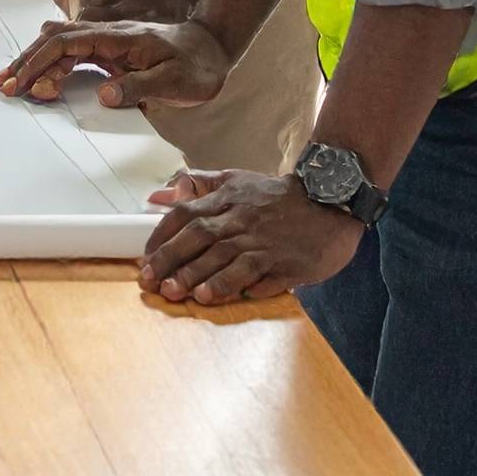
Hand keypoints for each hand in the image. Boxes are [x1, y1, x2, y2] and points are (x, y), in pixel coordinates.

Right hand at [0, 17, 231, 108]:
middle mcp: (107, 36)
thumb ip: (138, 87)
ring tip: (15, 83)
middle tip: (4, 85)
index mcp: (116, 38)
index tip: (22, 84)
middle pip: (55, 42)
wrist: (215, 48)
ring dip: (37, 64)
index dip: (40, 63)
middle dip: (27, 62)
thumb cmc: (198, 65)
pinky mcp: (112, 55)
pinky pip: (75, 57)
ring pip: (62, 48)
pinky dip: (54, 67)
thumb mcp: (174, 81)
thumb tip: (102, 95)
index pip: (66, 44)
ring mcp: (108, 44)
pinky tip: (45, 80)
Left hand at [139, 169, 363, 304]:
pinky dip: (236, 283)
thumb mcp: (236, 180)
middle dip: (172, 259)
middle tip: (152, 282)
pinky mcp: (285, 260)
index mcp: (226, 199)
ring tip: (179, 292)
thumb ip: (198, 185)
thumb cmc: (277, 196)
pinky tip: (218, 295)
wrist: (331, 200)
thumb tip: (156, 194)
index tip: (145, 258)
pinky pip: (257, 273)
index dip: (162, 237)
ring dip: (200, 275)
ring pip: (225, 256)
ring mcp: (263, 240)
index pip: (185, 215)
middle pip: (199, 237)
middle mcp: (240, 219)